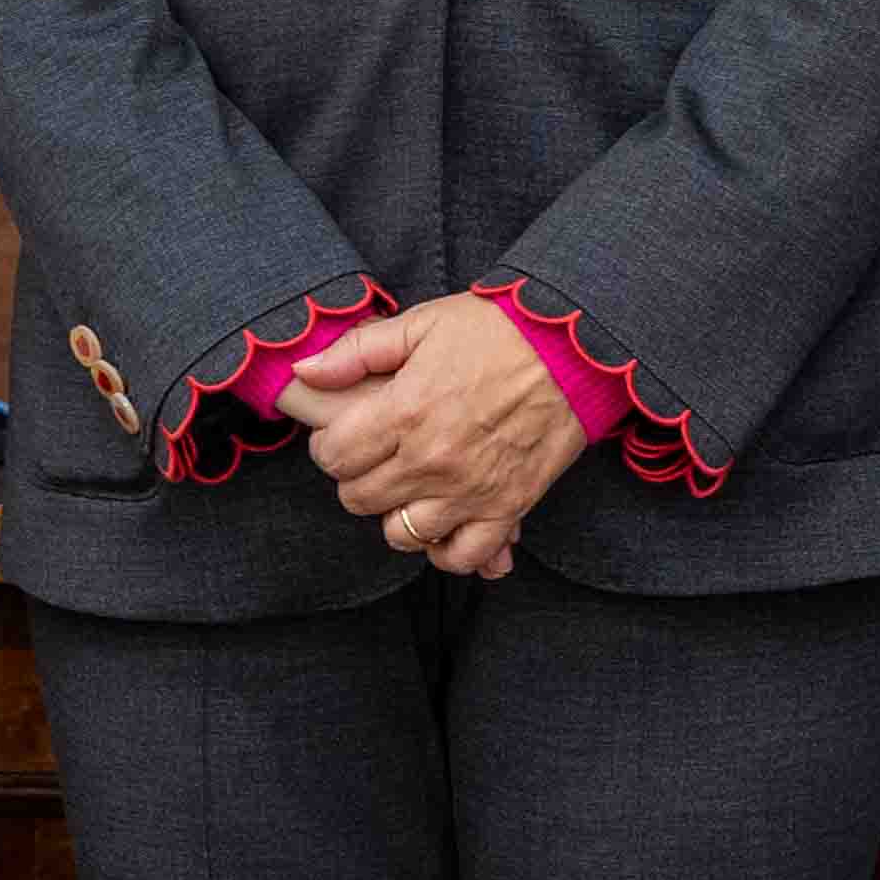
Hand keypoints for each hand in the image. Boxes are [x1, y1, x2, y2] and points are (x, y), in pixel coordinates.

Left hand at [285, 297, 586, 577]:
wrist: (574, 348)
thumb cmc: (499, 330)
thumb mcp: (423, 323)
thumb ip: (358, 351)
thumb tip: (305, 371)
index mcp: (405, 412)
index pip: (334, 457)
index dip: (329, 446)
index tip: (345, 435)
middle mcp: (431, 460)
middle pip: (359, 498)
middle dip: (357, 477)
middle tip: (375, 456)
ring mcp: (469, 491)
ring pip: (401, 533)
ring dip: (396, 512)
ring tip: (408, 487)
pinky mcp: (507, 508)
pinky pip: (461, 556)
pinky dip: (445, 549)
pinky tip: (443, 523)